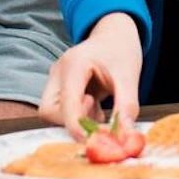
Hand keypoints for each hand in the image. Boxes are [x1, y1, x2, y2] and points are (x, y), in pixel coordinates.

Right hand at [38, 12, 143, 138]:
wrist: (115, 36)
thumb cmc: (121, 51)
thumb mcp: (129, 76)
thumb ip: (127, 106)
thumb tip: (126, 136)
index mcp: (74, 64)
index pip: (66, 103)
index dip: (77, 126)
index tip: (94, 142)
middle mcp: (58, 72)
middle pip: (49, 110)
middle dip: (72, 122)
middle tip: (98, 116)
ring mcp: (56, 80)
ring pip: (52, 113)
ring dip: (75, 120)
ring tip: (99, 108)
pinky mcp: (59, 88)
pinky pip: (60, 112)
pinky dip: (77, 117)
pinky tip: (95, 107)